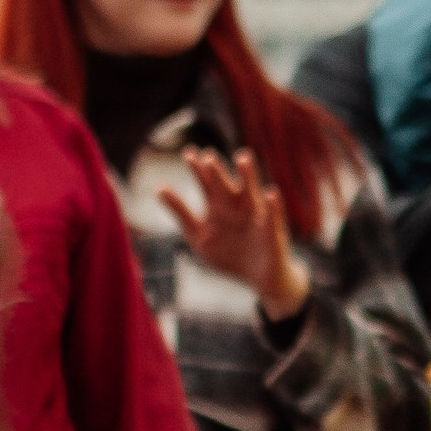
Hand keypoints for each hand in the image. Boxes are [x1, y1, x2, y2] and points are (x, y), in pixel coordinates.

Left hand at [160, 147, 310, 318]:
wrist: (260, 277)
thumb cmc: (228, 255)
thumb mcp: (199, 236)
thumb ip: (181, 213)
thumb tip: (159, 189)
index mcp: (219, 206)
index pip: (206, 183)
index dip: (197, 169)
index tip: (188, 153)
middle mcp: (237, 206)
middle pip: (225, 184)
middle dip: (216, 171)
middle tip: (207, 157)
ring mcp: (255, 216)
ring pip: (250, 192)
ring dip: (247, 175)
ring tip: (242, 158)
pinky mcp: (271, 231)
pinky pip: (272, 216)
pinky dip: (272, 206)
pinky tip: (270, 193)